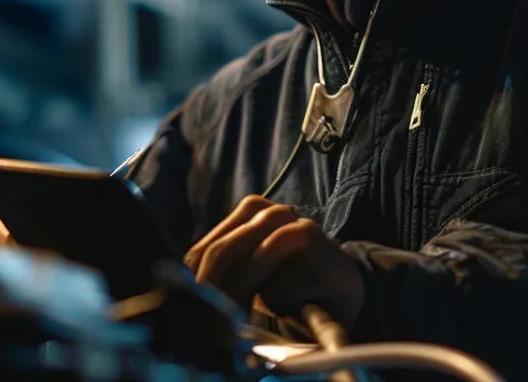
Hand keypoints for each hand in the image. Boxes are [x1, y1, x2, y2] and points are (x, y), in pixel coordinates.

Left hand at [183, 195, 363, 329]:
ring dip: (246, 297)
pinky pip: (278, 289)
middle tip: (211, 318)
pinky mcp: (321, 260)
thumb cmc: (287, 283)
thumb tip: (185, 282)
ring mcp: (302, 233)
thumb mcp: (249, 270)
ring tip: (254, 311)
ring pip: (250, 269)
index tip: (190, 306)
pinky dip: (276, 305)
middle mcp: (276, 214)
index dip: (194, 280)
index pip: (207, 246)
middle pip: (224, 253)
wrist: (342, 292)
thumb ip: (221, 267)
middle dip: (213, 291)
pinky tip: (291, 305)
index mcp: (253, 210)